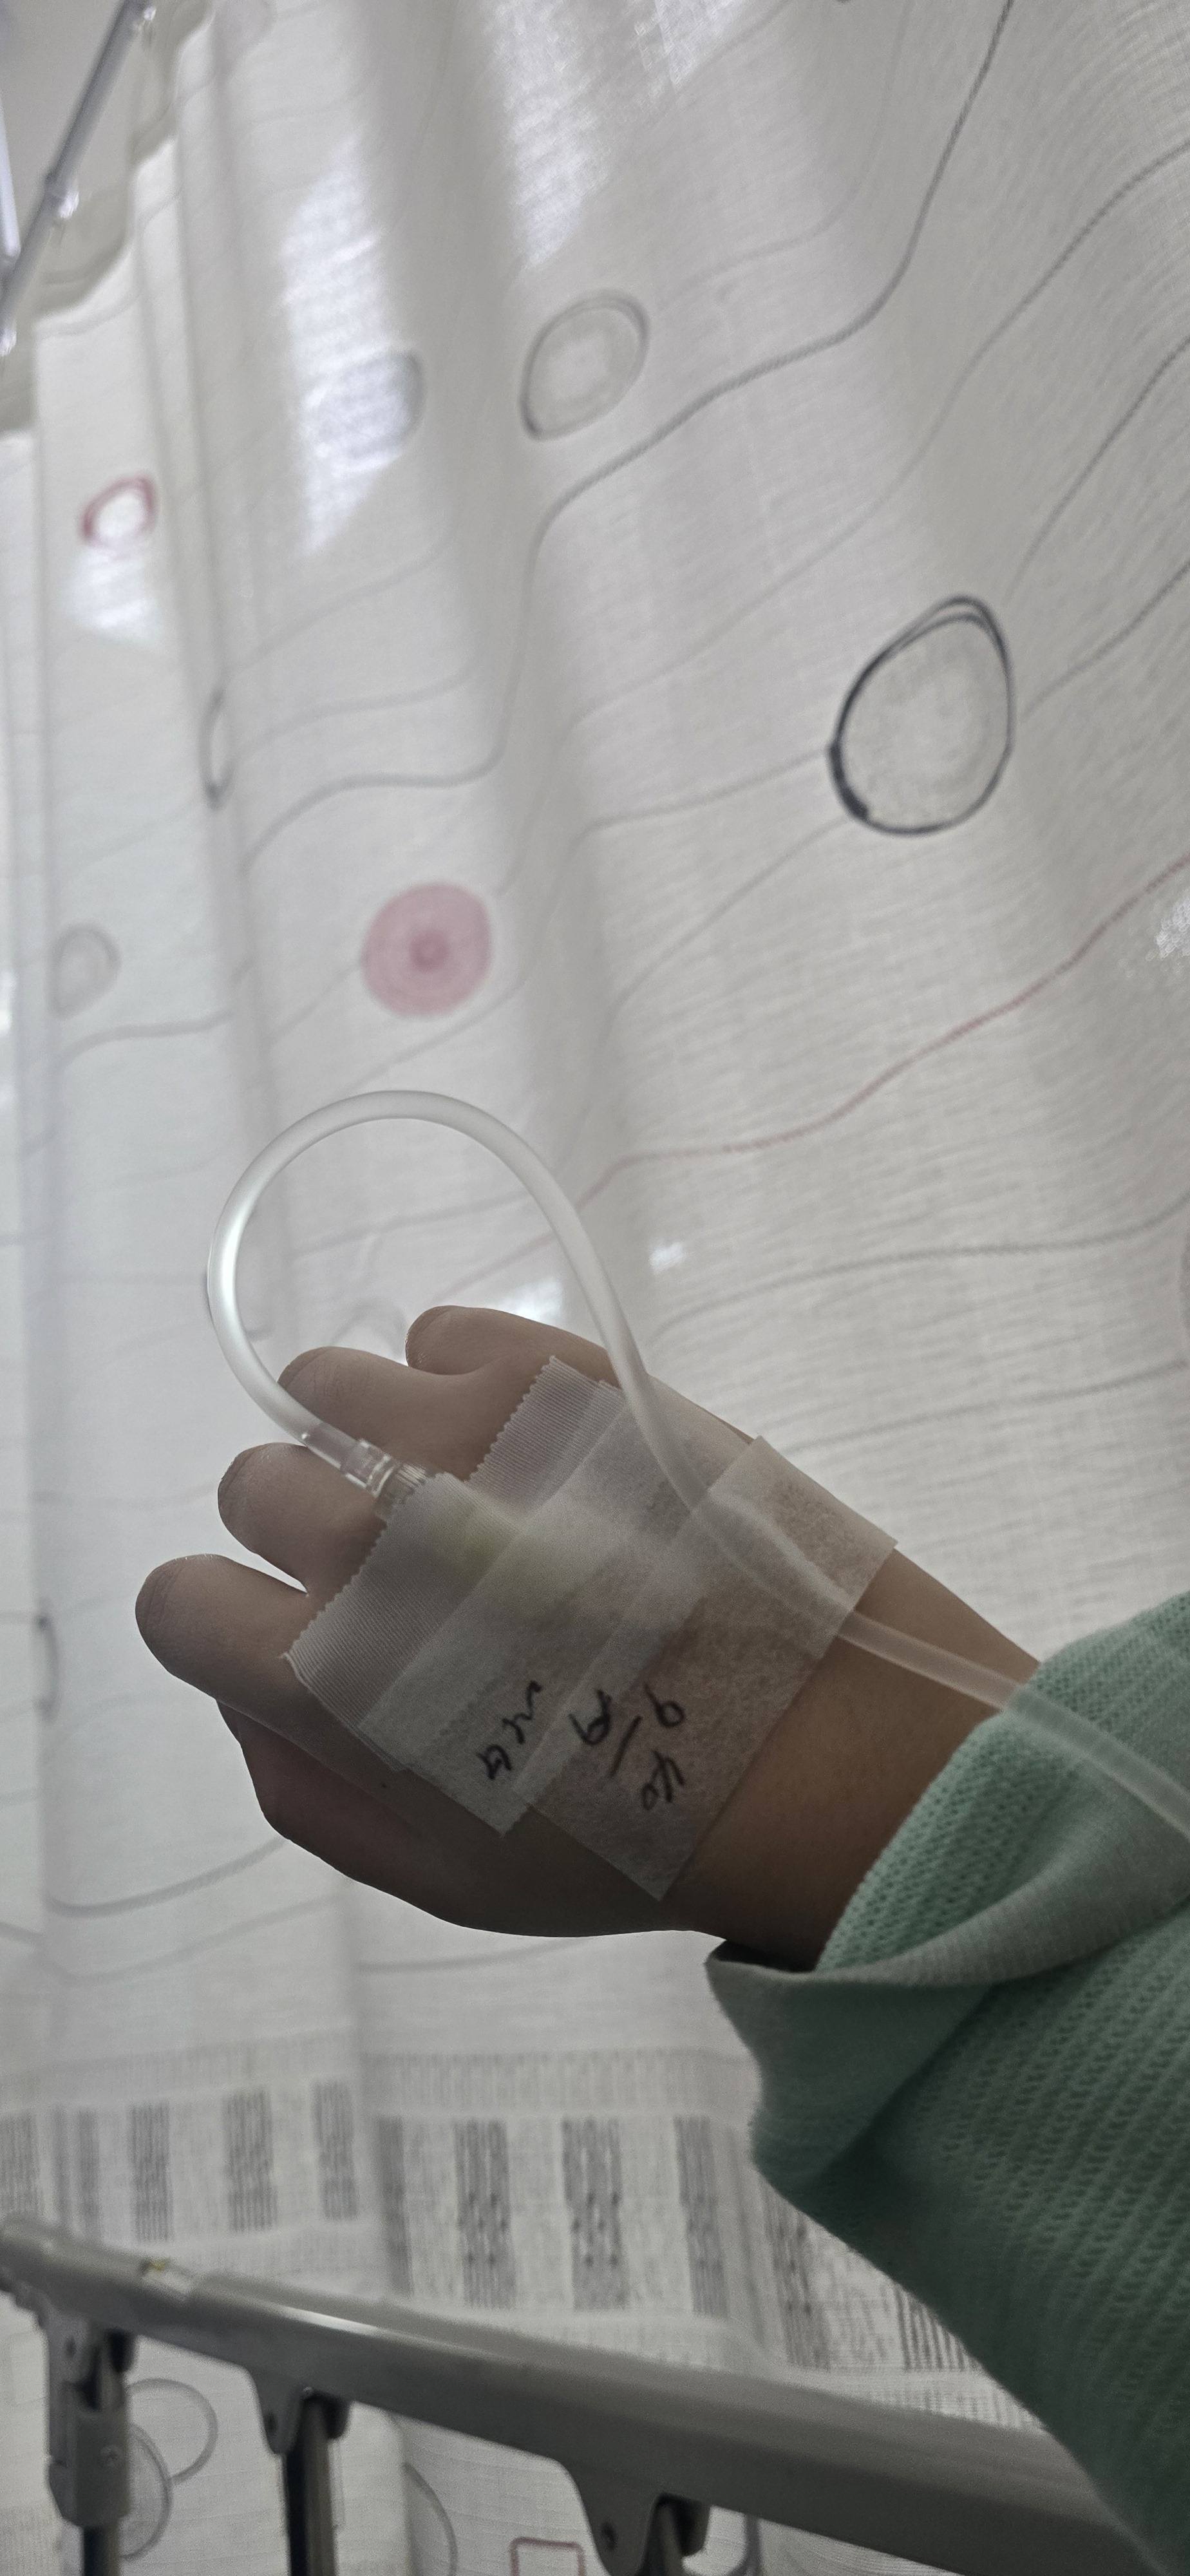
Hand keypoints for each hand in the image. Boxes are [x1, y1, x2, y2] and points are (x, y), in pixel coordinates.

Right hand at [136, 1307, 1035, 1962]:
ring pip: (326, 1383)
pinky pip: (438, 1332)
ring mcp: (460, 1443)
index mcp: (328, 1678)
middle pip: (255, 1483)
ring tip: (453, 1488)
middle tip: (402, 1570)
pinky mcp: (553, 1373)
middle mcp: (370, 1544)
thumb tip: (246, 1694)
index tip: (292, 1628)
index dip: (229, 1620)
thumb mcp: (439, 1877)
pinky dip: (458, 1379)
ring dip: (367, 1437)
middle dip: (307, 1529)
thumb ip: (302, 1791)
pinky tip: (526, 1448)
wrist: (823, 1748)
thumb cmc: (633, 1836)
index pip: (178, 1602)